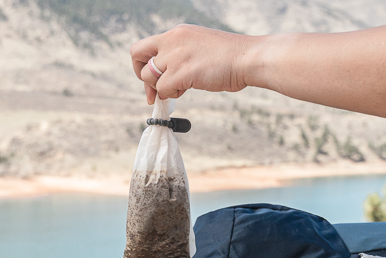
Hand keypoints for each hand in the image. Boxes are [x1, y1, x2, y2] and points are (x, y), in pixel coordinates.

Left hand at [130, 24, 248, 103]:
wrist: (248, 58)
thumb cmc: (229, 59)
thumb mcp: (198, 48)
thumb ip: (180, 58)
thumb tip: (164, 82)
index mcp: (177, 33)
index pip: (145, 46)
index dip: (143, 66)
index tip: (153, 81)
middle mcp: (172, 40)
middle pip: (137, 56)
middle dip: (143, 77)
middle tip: (154, 92)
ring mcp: (175, 55)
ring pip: (149, 77)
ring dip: (161, 88)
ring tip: (181, 88)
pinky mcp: (181, 72)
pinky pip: (163, 89)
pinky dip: (171, 95)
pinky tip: (187, 89)